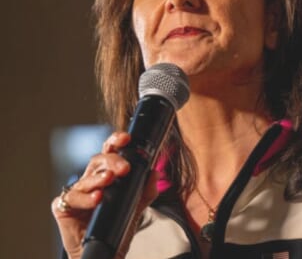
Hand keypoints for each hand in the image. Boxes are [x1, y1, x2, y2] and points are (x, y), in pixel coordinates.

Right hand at [51, 132, 158, 258]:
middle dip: (112, 160)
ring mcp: (76, 193)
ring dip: (99, 177)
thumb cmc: (116, 227)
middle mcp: (90, 181)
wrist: (106, 252)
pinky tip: (97, 198)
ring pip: (86, 178)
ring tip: (110, 179)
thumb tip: (154, 172)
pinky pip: (72, 198)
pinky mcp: (63, 207)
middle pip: (98, 161)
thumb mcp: (136, 207)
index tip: (126, 138)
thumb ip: (145, 190)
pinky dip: (86, 198)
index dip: (115, 142)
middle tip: (124, 168)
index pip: (110, 153)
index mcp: (106, 175)